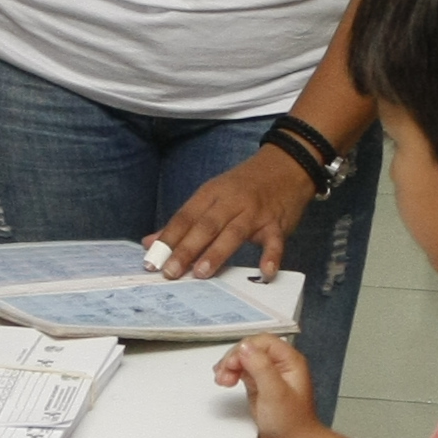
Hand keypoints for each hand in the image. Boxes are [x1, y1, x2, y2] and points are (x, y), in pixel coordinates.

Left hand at [155, 146, 314, 281]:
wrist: (287, 164)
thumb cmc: (244, 185)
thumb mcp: (212, 196)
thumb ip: (183, 221)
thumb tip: (149, 242)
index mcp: (211, 194)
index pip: (185, 217)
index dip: (167, 239)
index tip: (151, 261)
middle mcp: (231, 201)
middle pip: (205, 225)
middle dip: (186, 249)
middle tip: (170, 272)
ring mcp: (255, 212)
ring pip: (234, 232)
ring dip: (217, 252)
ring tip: (202, 273)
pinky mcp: (277, 223)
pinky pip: (275, 241)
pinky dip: (271, 256)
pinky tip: (265, 272)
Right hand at [213, 336, 321, 437]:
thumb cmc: (289, 423)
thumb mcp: (274, 393)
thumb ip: (260, 367)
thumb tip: (244, 347)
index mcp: (289, 361)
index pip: (262, 341)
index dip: (244, 350)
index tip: (232, 366)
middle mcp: (280, 365)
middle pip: (251, 349)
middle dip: (234, 359)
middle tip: (223, 377)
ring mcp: (269, 375)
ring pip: (245, 359)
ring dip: (230, 366)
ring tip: (222, 381)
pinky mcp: (260, 386)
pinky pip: (243, 371)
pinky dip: (232, 373)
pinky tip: (225, 380)